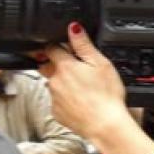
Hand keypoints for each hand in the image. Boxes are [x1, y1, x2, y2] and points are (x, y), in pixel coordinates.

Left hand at [39, 25, 153, 153]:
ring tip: (82, 88)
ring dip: (62, 82)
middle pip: (47, 65)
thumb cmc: (106, 96)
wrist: (105, 126)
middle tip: (76, 69)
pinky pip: (57, 101)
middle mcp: (54, 81)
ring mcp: (54, 98)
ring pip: (52, 84)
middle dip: (56, 64)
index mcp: (64, 66)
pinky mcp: (57, 113)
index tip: (65, 47)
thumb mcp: (100, 64)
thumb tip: (73, 28)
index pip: (51, 48)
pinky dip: (65, 99)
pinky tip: (80, 102)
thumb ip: (83, 44)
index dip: (58, 45)